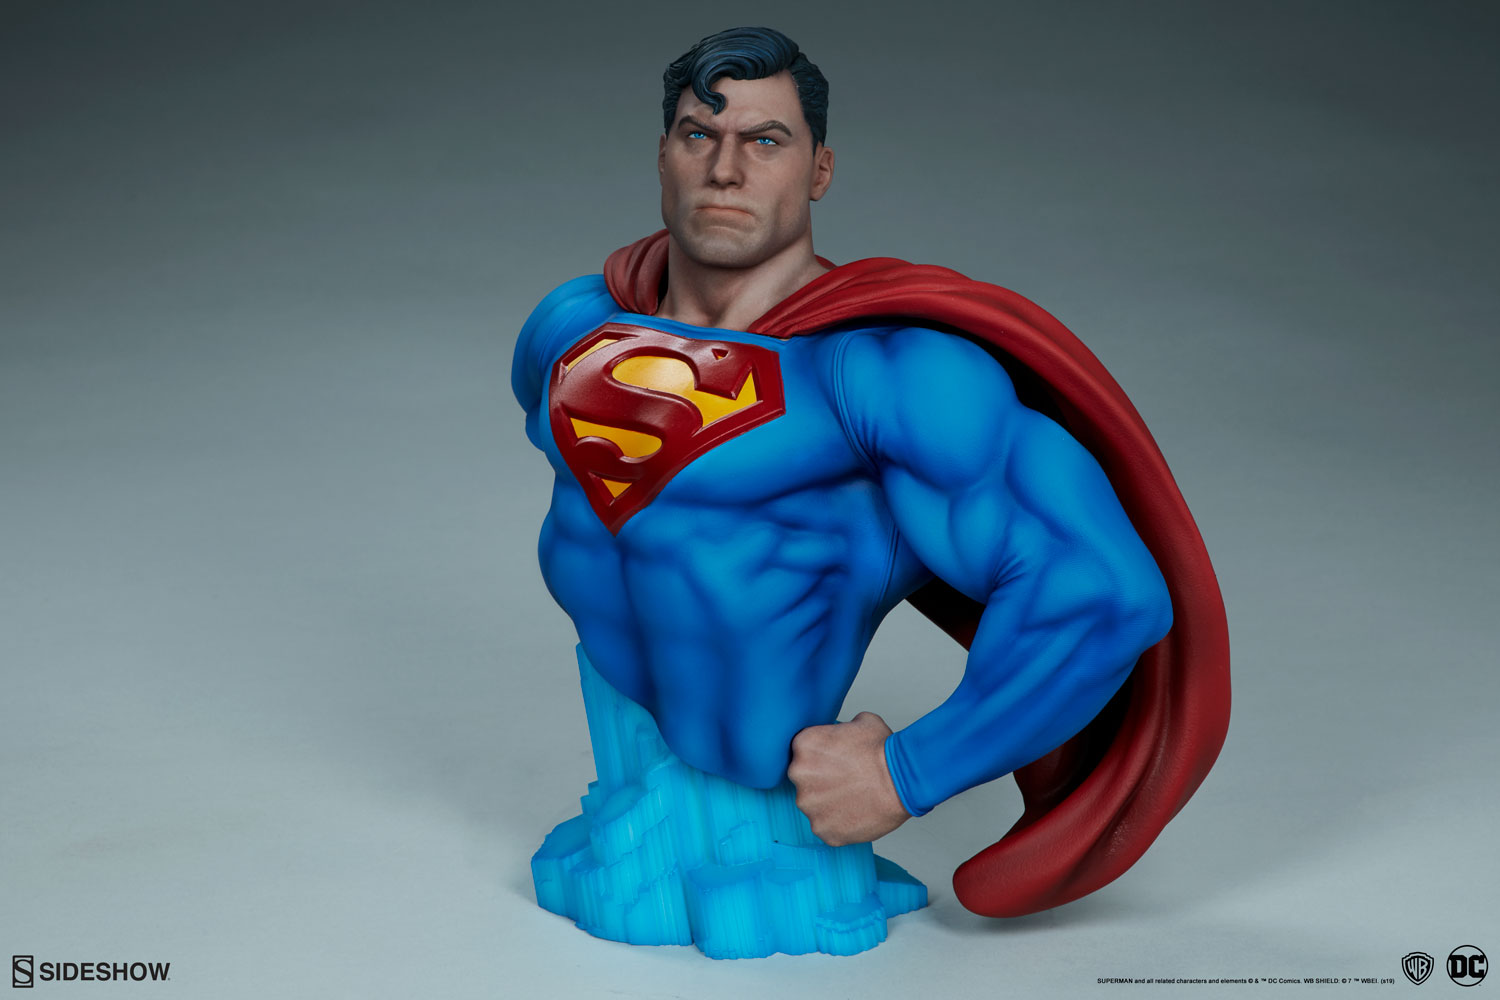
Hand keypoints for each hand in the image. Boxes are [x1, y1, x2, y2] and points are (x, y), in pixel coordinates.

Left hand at [787, 711, 910, 845]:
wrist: (902, 780)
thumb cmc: (884, 752)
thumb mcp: (860, 722)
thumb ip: (838, 730)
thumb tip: (839, 736)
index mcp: (804, 744)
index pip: (802, 751)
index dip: (820, 757)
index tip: (833, 762)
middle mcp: (799, 774)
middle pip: (804, 779)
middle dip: (820, 780)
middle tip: (844, 780)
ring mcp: (809, 804)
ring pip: (813, 804)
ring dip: (828, 803)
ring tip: (852, 798)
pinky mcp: (823, 829)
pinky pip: (825, 826)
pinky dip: (838, 822)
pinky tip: (855, 813)